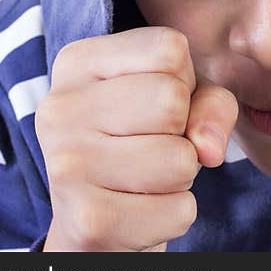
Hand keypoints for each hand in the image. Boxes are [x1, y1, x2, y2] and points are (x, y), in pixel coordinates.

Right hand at [35, 26, 238, 250]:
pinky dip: (177, 213)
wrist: (96, 219)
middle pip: (171, 99)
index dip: (184, 80)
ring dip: (182, 174)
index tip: (155, 103)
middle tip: (154, 143)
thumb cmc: (146, 140)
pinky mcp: (87, 221)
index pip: (169, 49)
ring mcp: (66, 166)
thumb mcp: (184, 100)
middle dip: (183, 128)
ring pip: (179, 159)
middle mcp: (59, 108)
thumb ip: (212, 102)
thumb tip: (208, 148)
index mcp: (77, 62)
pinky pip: (179, 210)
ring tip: (147, 176)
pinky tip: (141, 208)